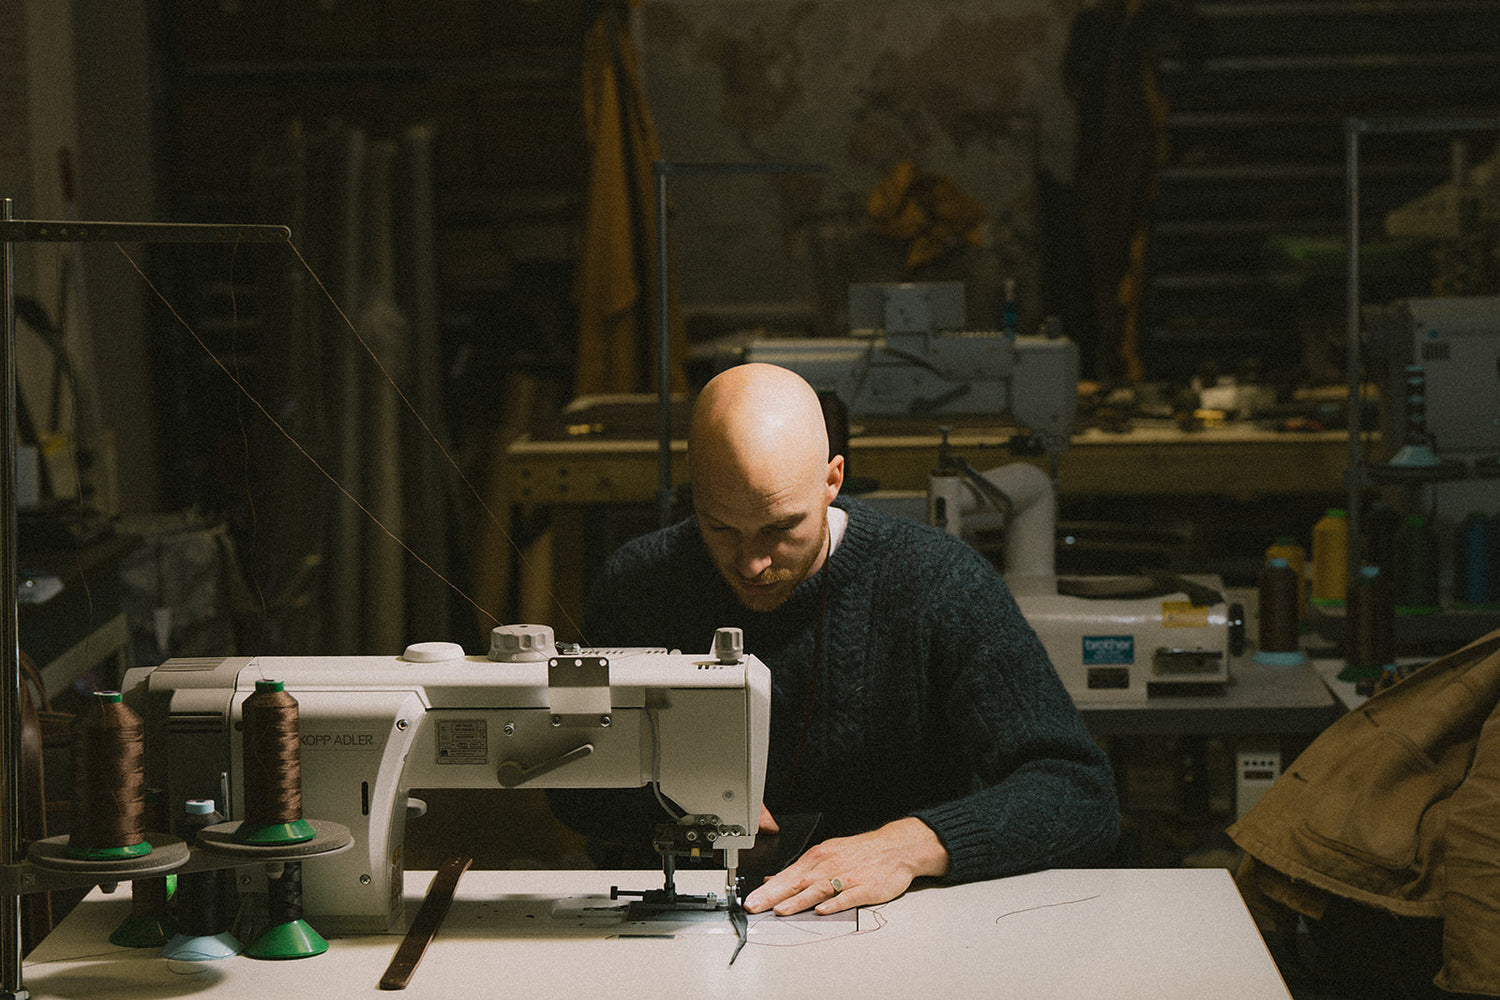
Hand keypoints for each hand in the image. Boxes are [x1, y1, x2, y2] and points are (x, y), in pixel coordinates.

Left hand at [741, 817, 948, 915]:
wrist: (896, 847)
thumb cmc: (861, 852)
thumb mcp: (828, 853)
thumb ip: (802, 870)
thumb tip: (774, 881)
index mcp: (819, 857)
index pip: (788, 874)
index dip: (768, 888)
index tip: (750, 900)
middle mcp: (830, 865)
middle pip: (798, 882)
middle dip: (774, 895)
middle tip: (755, 907)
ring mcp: (848, 877)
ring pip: (819, 889)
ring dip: (798, 900)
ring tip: (780, 911)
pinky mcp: (865, 888)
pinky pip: (847, 896)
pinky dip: (834, 903)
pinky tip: (821, 910)